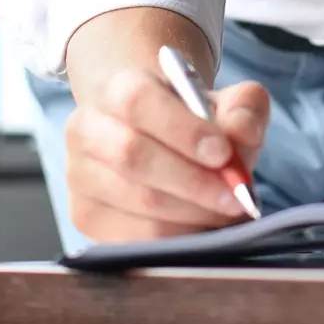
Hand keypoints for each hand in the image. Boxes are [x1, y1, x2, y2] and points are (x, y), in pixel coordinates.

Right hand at [62, 11, 270, 241]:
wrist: (155, 136)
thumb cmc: (193, 121)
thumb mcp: (226, 102)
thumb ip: (244, 108)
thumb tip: (240, 134)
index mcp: (117, 87)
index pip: (139, 101)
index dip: (183, 130)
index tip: (223, 154)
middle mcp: (87, 128)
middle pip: (132, 155)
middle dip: (192, 181)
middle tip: (235, 196)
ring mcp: (79, 174)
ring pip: (135, 200)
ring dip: (190, 212)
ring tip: (225, 212)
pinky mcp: (84, 215)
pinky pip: (131, 235)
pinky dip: (175, 236)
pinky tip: (200, 227)